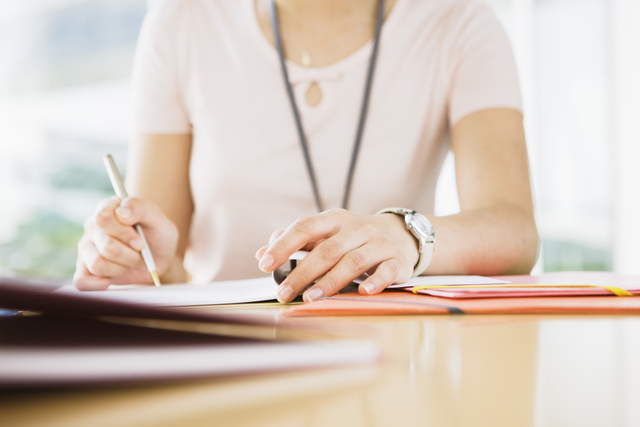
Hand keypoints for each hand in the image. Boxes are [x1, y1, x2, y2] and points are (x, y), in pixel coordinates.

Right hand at [73, 196, 178, 289]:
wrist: (159, 257)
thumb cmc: (157, 234)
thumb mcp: (157, 218)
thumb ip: (140, 208)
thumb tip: (121, 213)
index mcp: (107, 208)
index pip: (103, 218)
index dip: (124, 233)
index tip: (139, 241)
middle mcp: (92, 227)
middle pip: (105, 245)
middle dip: (130, 254)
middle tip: (139, 252)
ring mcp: (86, 248)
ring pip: (97, 264)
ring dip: (121, 268)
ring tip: (130, 262)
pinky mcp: (85, 269)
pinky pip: (81, 282)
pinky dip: (98, 284)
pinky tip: (111, 279)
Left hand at [255, 209, 418, 302]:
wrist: (401, 233)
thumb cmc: (353, 237)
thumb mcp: (326, 232)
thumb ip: (295, 242)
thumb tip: (262, 254)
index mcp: (334, 219)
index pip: (305, 228)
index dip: (284, 245)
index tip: (264, 264)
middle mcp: (357, 228)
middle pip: (327, 250)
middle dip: (303, 273)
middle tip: (284, 293)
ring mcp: (378, 243)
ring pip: (353, 261)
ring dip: (330, 281)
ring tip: (310, 298)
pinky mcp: (397, 260)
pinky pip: (386, 271)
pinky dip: (375, 281)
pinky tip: (363, 292)